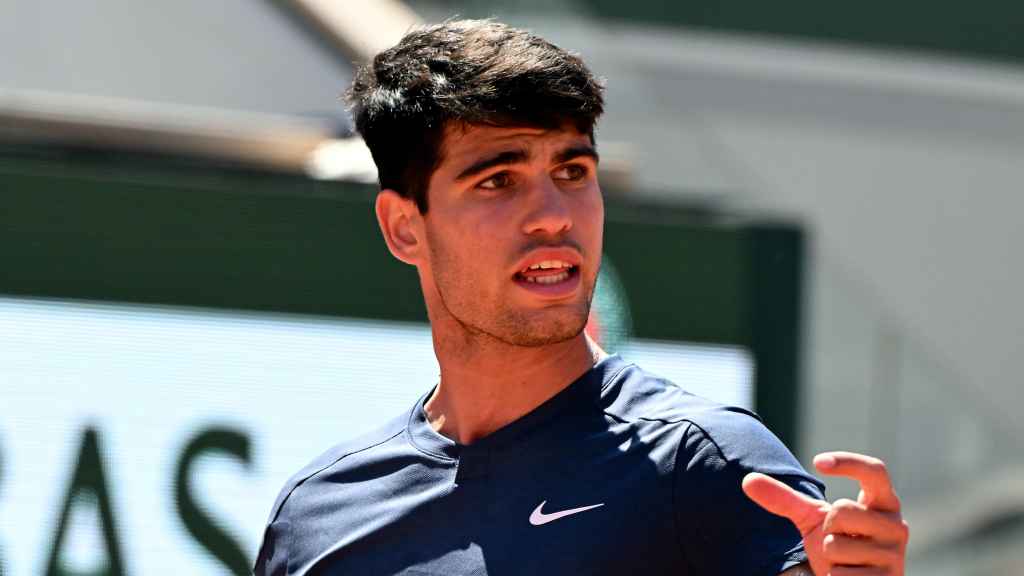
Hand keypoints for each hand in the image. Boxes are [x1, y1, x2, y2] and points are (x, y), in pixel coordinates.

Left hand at [742, 451, 908, 574]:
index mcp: (882, 503)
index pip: (875, 471)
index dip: (849, 462)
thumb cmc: (837, 544)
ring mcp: (895, 555)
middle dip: (827, 528)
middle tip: (837, 540)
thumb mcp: (811, 519)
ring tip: (844, 562)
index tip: (817, 462)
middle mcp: (896, 525)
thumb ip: (784, 499)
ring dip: (830, 558)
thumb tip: (747, 480)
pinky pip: (842, 574)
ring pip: (837, 545)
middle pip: (842, 510)